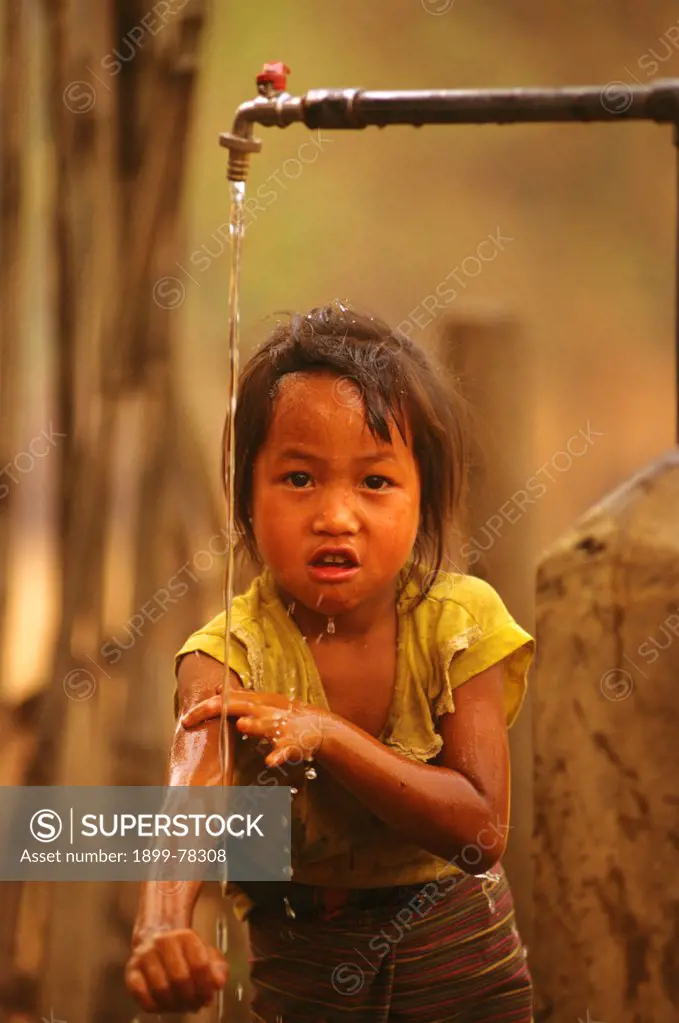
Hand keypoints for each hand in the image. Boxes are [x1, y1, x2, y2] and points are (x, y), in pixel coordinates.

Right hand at [125, 927, 227, 1013]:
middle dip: (191, 999)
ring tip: (183, 1007)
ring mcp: (144, 956)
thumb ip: (218, 968)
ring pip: (162, 990)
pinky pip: (143, 997)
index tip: (208, 998)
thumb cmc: (185, 952)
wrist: (156, 936)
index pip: (200, 965)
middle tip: (195, 1006)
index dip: (206, 987)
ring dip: (175, 1006)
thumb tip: (218, 983)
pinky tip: (166, 1005)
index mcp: (185, 936)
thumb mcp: (205, 953)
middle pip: (181, 979)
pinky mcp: (131, 971)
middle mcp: (162, 942)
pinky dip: (156, 1007)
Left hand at [181, 690, 329, 768]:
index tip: (184, 720)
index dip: (204, 708)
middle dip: (216, 710)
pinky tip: (270, 761)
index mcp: (258, 702)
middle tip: (192, 718)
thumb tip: (217, 689)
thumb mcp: (264, 702)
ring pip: (265, 725)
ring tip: (242, 725)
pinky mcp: (293, 743)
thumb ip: (242, 698)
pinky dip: (278, 755)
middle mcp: (267, 711)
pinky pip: (285, 750)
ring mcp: (281, 727)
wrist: (319, 727)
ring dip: (254, 726)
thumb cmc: (287, 716)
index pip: (227, 700)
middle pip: (239, 706)